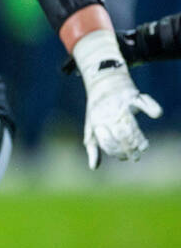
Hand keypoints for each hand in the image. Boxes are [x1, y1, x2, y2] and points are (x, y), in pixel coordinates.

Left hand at [73, 30, 161, 168]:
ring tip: (143, 147)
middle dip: (129, 148)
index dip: (115, 152)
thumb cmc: (97, 108)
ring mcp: (121, 104)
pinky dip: (151, 106)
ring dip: (138, 137)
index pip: (107, 142)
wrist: (102, 80)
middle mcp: (108, 114)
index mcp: (98, 122)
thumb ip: (93, 146)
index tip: (124, 157)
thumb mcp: (91, 126)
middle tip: (136, 157)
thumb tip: (93, 167)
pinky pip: (142, 101)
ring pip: (131, 123)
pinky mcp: (132, 94)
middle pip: (121, 135)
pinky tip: (156, 114)